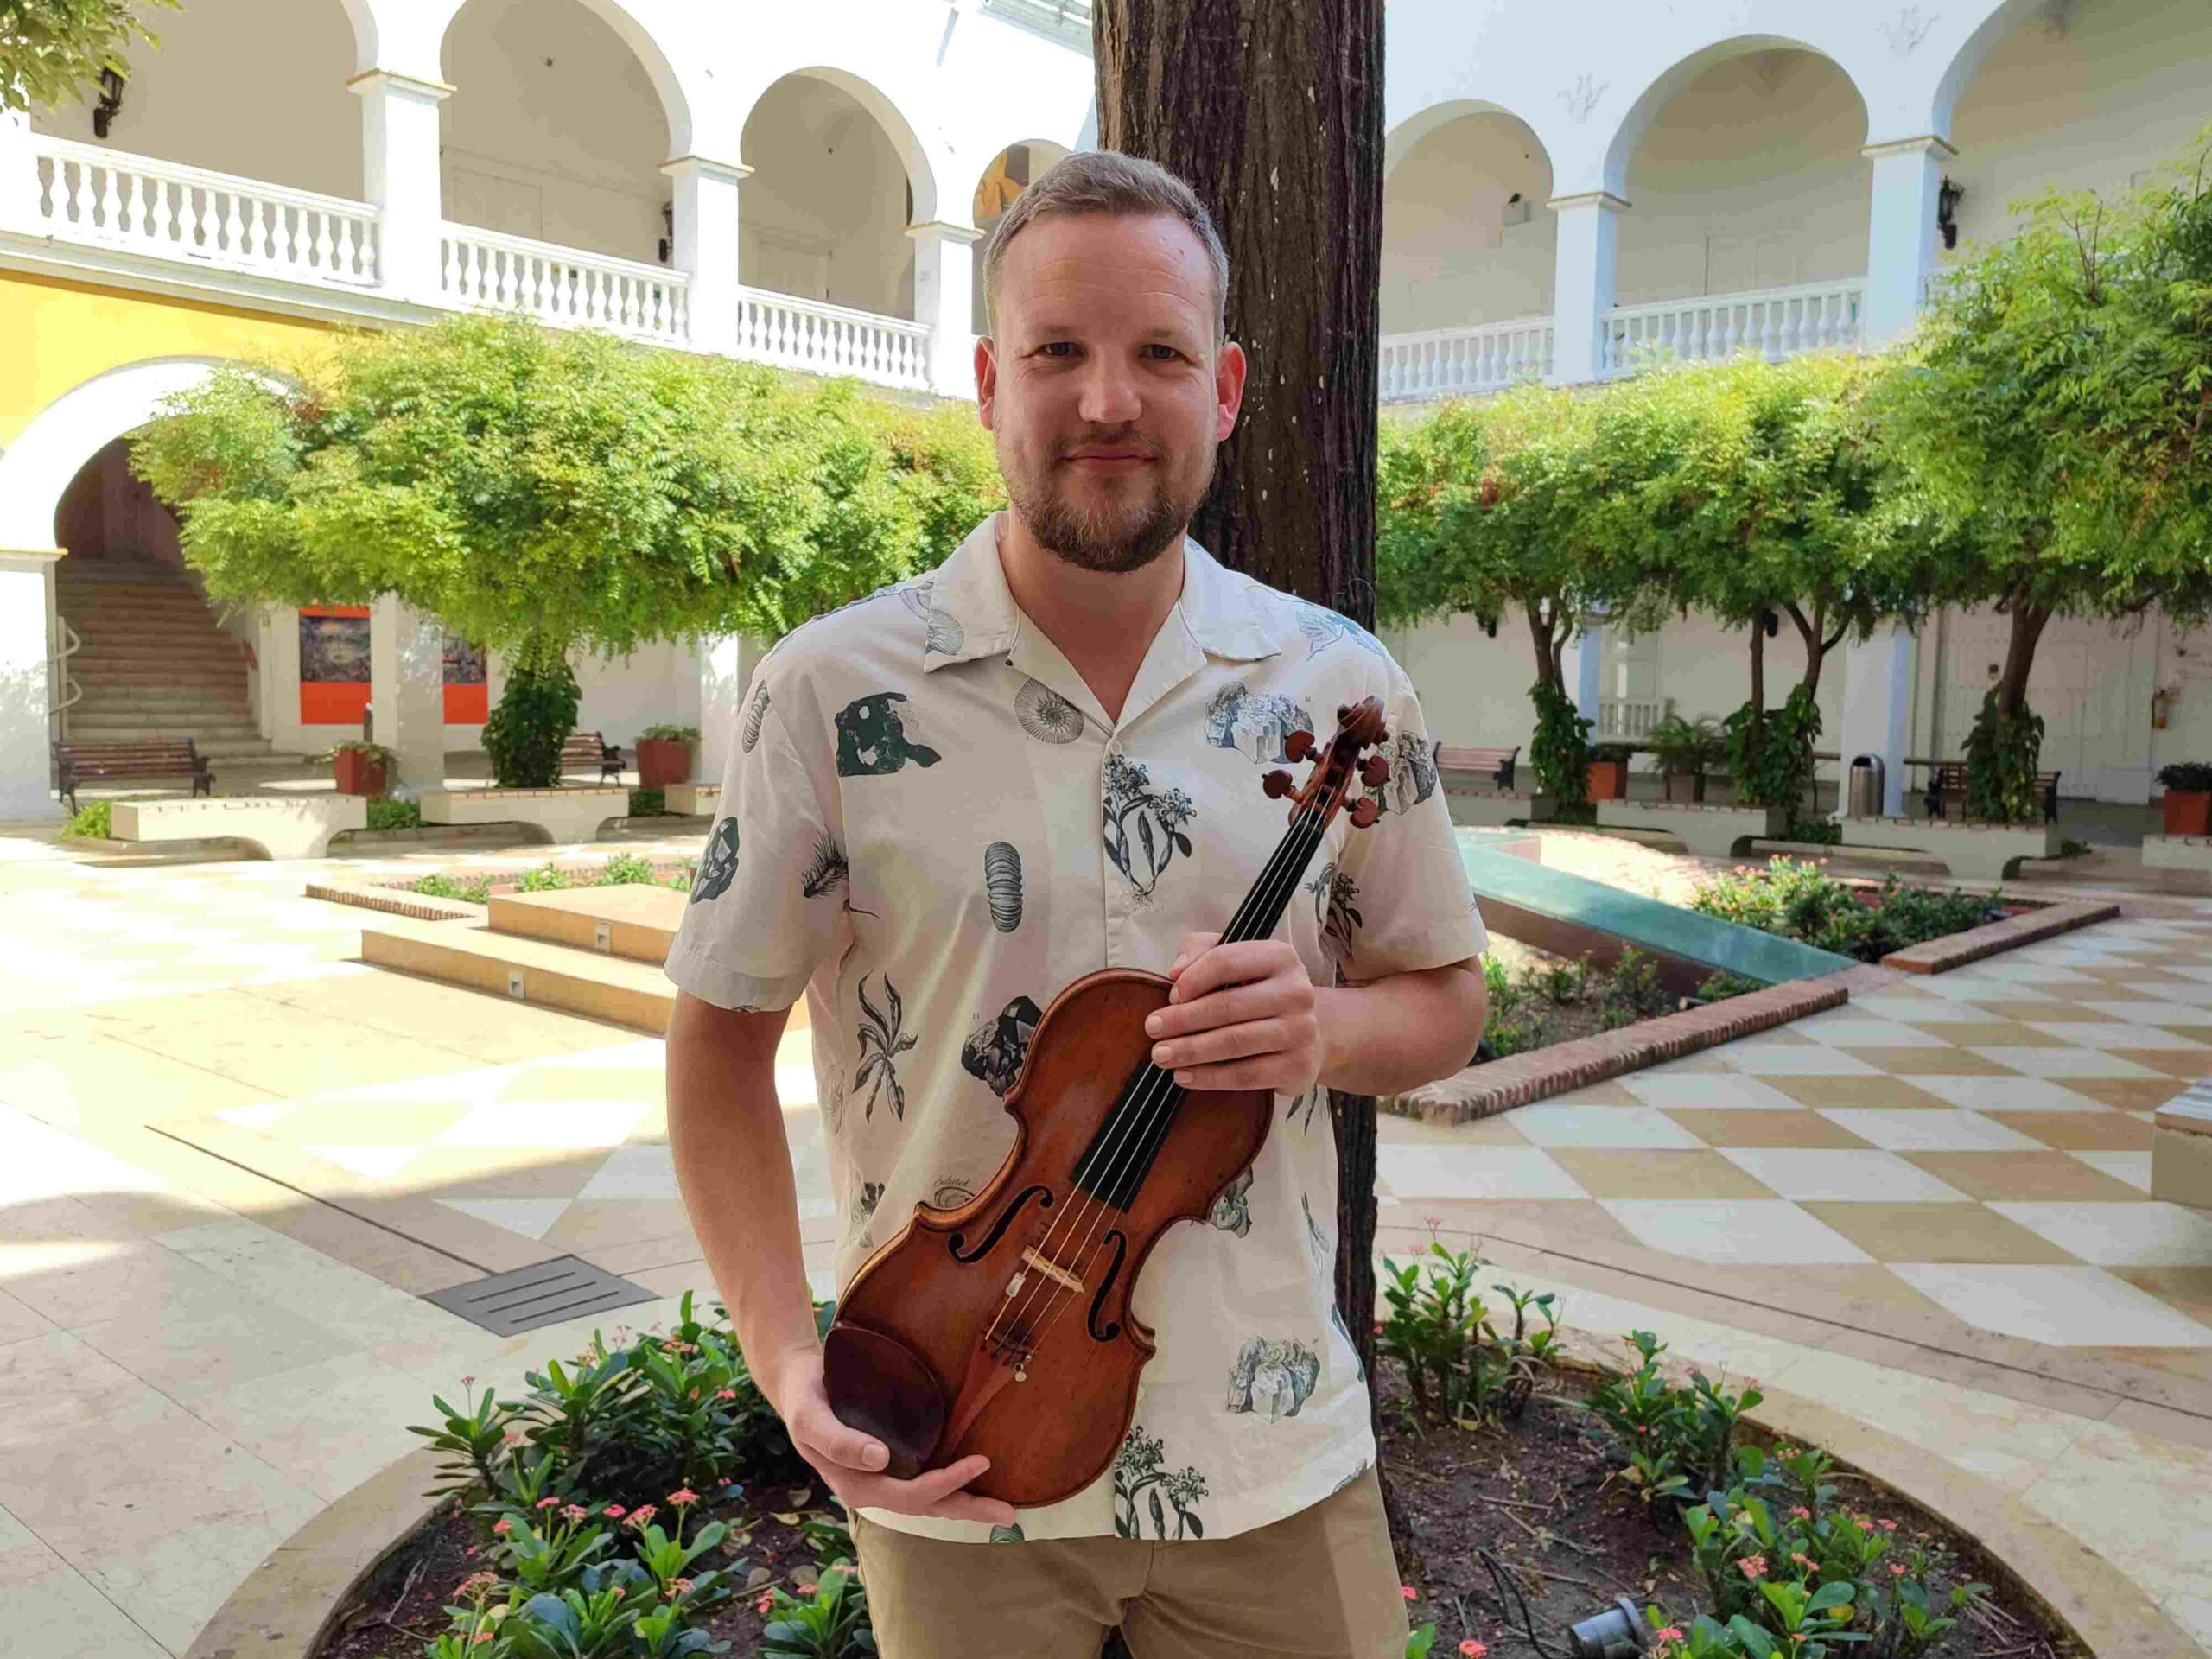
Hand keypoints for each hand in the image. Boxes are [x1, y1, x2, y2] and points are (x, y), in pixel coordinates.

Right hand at [770, 1350, 1018, 1527]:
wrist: (798, 1384)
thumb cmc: (804, 1399)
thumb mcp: (811, 1418)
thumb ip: (839, 1441)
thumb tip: (880, 1458)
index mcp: (857, 1484)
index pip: (910, 1495)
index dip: (946, 1482)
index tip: (980, 1461)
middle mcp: (873, 1487)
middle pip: (927, 1506)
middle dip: (968, 1509)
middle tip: (1010, 1514)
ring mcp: (882, 1477)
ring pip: (928, 1498)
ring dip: (964, 1503)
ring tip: (1002, 1509)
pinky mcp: (889, 1462)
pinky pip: (923, 1480)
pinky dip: (950, 1486)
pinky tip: (972, 1484)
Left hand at [1147, 932, 1325, 1094]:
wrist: (1311, 1033)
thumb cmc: (1261, 993)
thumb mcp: (1237, 960)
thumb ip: (1202, 951)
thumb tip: (1176, 970)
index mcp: (1281, 957)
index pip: (1226, 961)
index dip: (1193, 978)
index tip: (1170, 995)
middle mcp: (1297, 992)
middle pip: (1227, 1005)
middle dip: (1182, 1019)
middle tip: (1153, 1029)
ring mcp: (1301, 1031)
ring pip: (1234, 1042)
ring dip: (1191, 1050)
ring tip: (1162, 1055)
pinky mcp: (1298, 1066)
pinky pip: (1246, 1075)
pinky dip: (1210, 1077)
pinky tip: (1185, 1075)